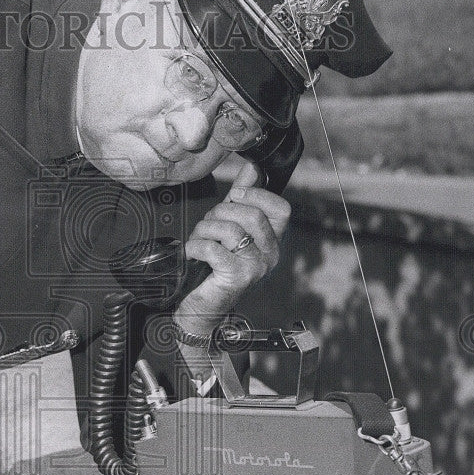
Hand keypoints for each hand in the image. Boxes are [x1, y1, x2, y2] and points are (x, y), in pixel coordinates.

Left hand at [176, 160, 290, 336]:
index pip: (281, 210)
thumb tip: (252, 167)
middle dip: (221, 212)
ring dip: (205, 230)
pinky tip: (192, 254)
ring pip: (230, 229)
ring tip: (197, 240)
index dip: (257, 195)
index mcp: (272, 241)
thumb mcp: (228, 226)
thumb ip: (242, 198)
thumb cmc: (213, 264)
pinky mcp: (237, 277)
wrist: (201, 306)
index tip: (234, 196)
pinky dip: (196, 247)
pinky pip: (214, 248)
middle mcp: (270, 255)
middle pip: (252, 215)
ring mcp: (256, 267)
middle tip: (207, 224)